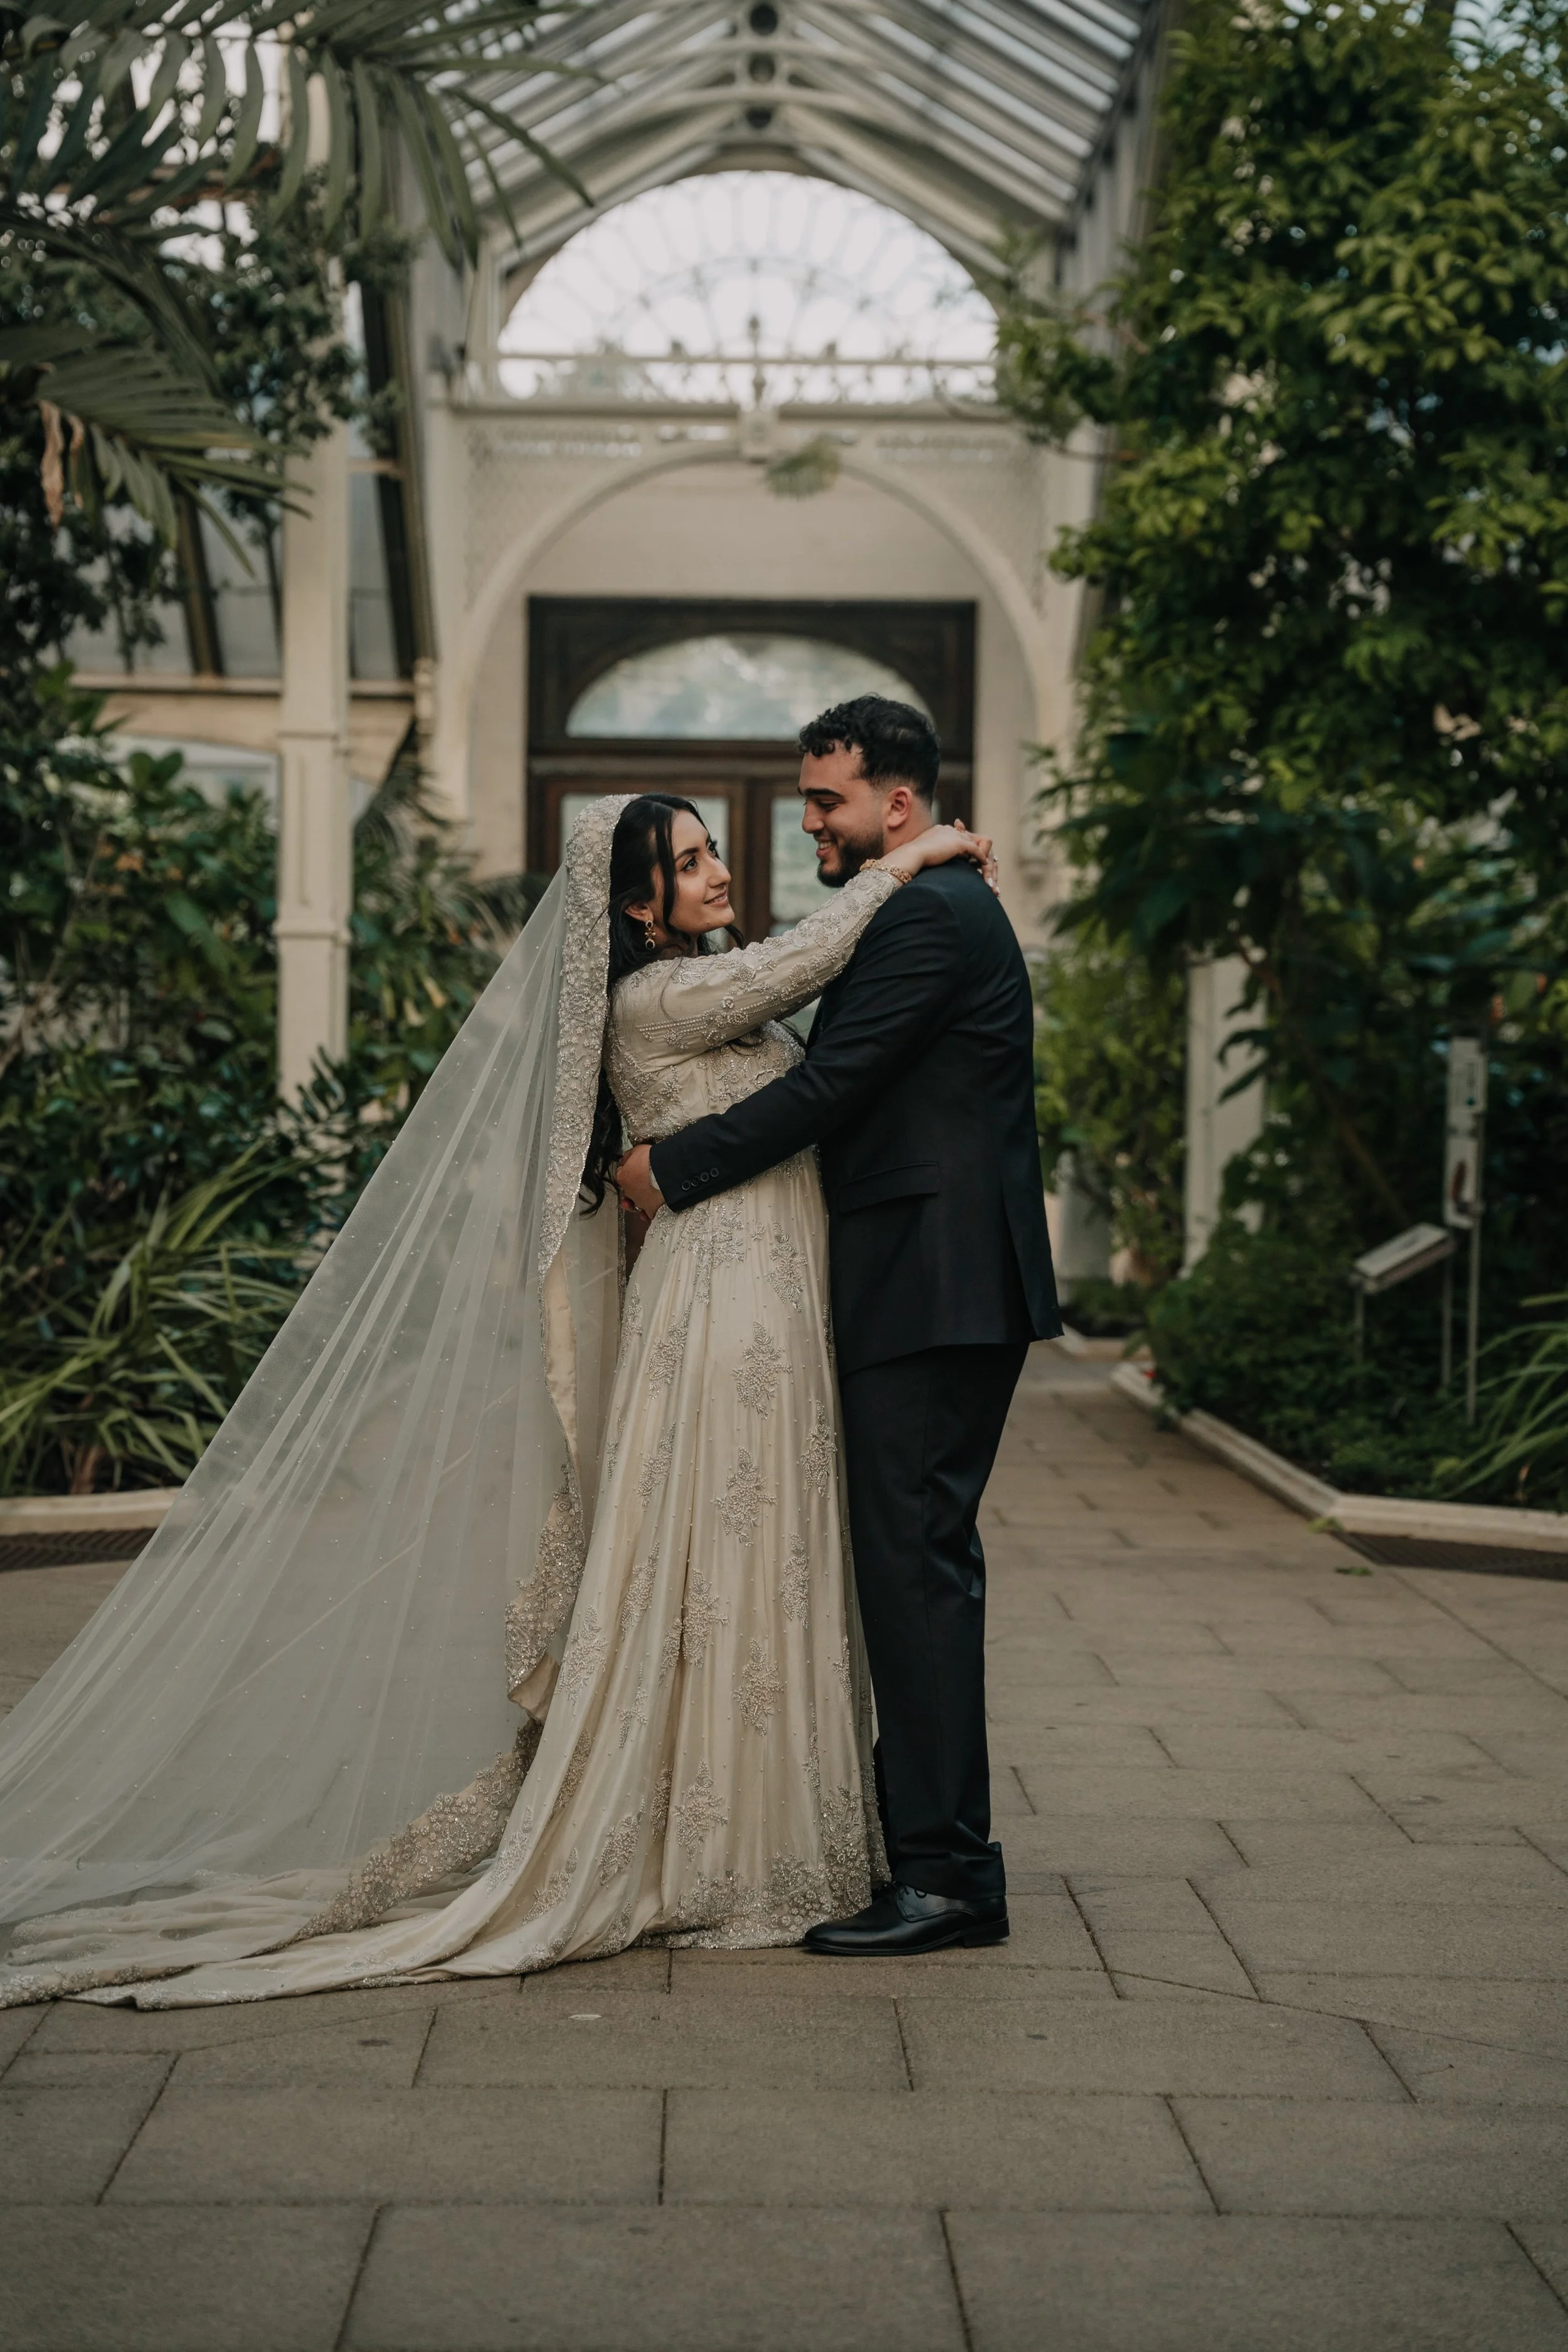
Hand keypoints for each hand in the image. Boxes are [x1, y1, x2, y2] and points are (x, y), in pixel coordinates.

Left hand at [616, 1141, 662, 1218]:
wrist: (666, 1172)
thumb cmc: (652, 1160)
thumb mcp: (638, 1149)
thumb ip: (630, 1155)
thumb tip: (625, 1158)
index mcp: (623, 1177)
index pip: (621, 1174)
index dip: (628, 1170)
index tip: (634, 1167)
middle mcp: (628, 1192)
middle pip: (628, 1190)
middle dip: (634, 1186)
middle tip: (643, 1180)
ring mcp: (639, 1202)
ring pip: (637, 1204)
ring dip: (640, 1201)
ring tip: (646, 1197)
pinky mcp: (650, 1210)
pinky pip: (648, 1214)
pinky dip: (649, 1213)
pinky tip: (652, 1209)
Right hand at [883, 821, 998, 894]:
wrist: (912, 855)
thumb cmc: (912, 857)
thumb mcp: (921, 852)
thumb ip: (929, 852)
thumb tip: (927, 860)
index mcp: (939, 830)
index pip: (954, 835)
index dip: (960, 844)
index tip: (965, 854)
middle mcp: (948, 829)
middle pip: (965, 837)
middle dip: (972, 847)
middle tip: (978, 858)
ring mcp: (954, 835)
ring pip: (972, 843)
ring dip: (977, 853)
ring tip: (982, 862)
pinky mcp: (959, 843)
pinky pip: (974, 850)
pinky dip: (980, 856)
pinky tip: (983, 864)